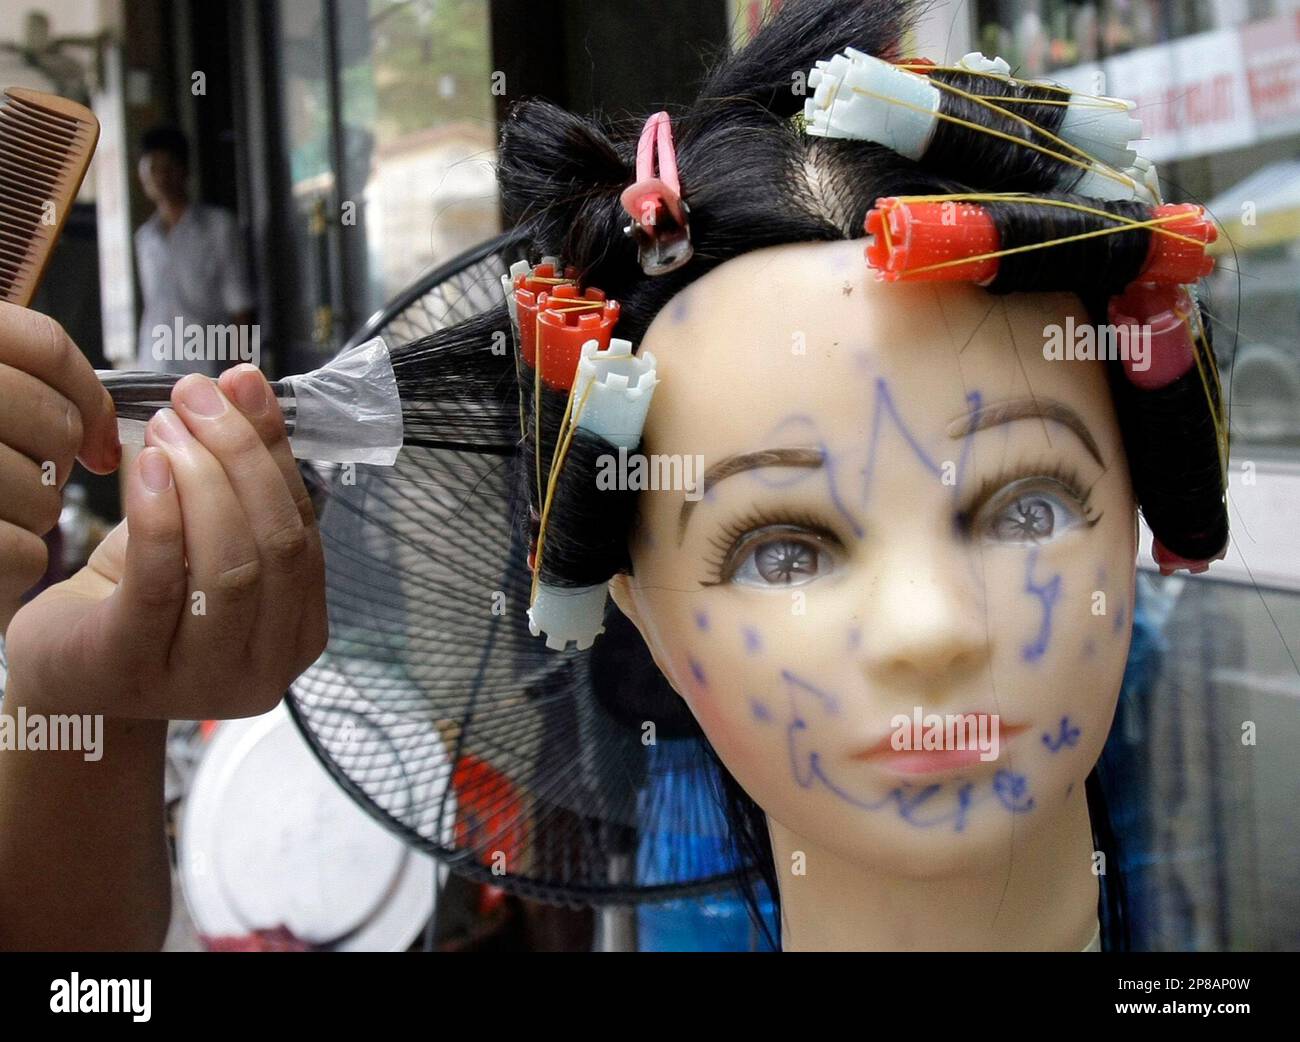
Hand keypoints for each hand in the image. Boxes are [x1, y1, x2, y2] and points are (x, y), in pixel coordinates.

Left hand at [4, 344, 327, 718]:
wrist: (66, 670)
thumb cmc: (142, 598)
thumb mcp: (204, 532)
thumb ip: (240, 468)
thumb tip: (247, 382)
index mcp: (299, 633)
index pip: (304, 530)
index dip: (277, 453)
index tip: (241, 385)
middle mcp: (267, 669)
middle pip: (277, 548)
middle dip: (242, 460)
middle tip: (197, 400)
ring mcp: (205, 681)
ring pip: (230, 570)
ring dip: (201, 481)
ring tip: (165, 427)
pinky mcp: (134, 673)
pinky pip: (160, 586)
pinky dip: (160, 516)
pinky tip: (145, 467)